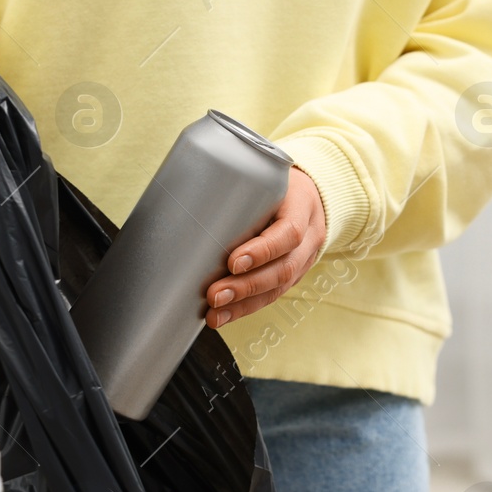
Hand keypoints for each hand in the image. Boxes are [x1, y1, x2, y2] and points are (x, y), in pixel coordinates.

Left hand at [205, 167, 326, 327]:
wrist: (309, 195)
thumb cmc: (277, 183)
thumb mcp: (265, 176)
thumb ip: (237, 186)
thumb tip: (181, 197)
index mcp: (302, 206)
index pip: (288, 233)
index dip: (262, 251)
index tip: (233, 261)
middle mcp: (309, 237)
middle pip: (283, 269)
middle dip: (246, 286)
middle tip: (214, 295)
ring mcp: (304, 260)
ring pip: (278, 289)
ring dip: (243, 305)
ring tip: (215, 313)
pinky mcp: (293, 275)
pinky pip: (271, 296)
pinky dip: (245, 309)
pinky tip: (223, 316)